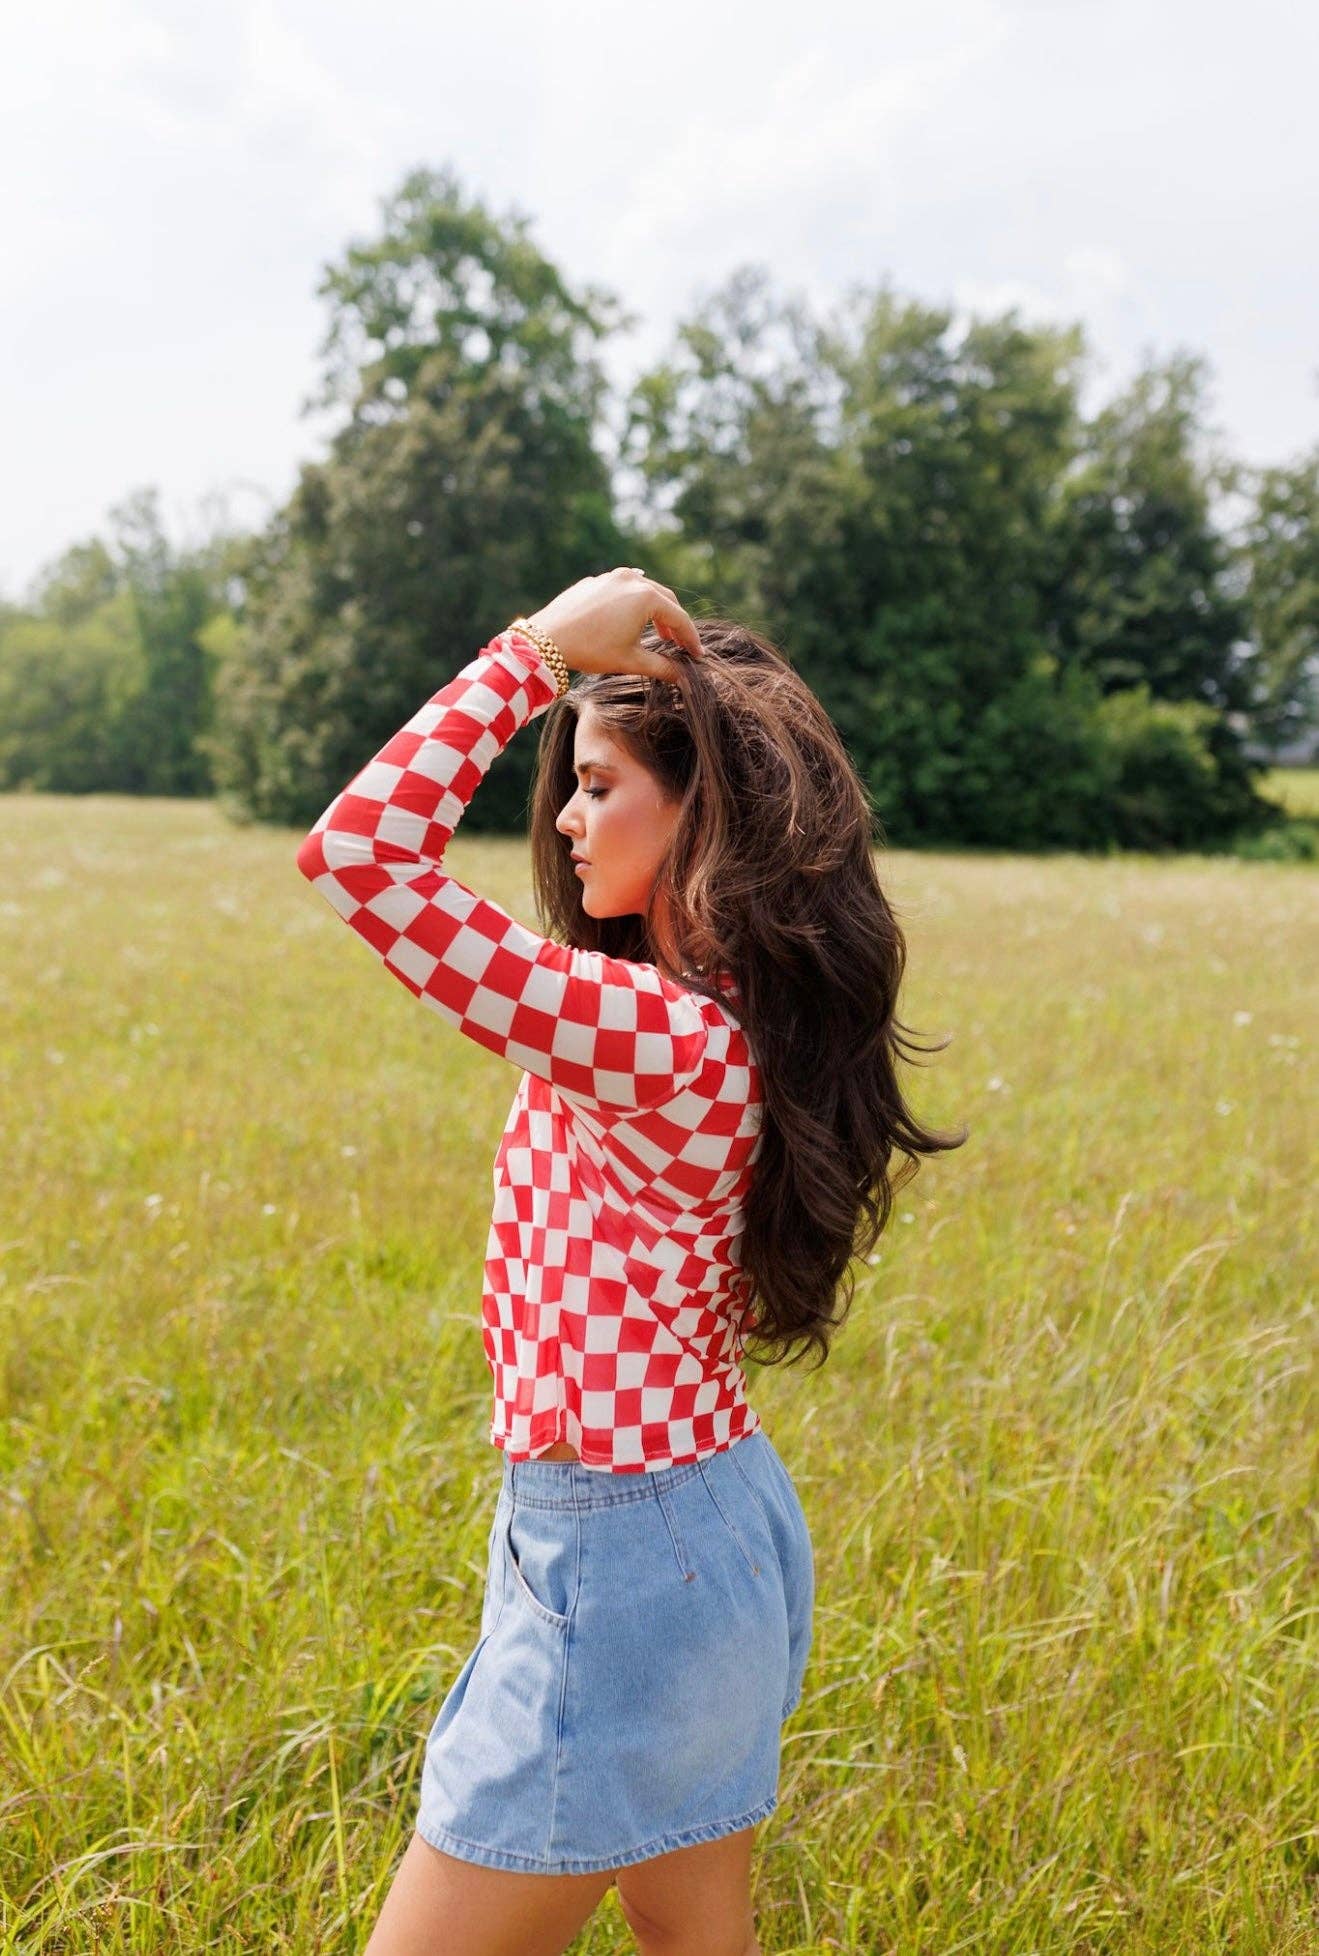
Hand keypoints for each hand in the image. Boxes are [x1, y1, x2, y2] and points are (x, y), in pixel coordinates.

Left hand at [525, 567, 703, 679]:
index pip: (679, 618)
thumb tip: (683, 677)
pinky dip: (633, 604)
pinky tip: (629, 620)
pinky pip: (622, 589)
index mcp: (645, 597)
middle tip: (680, 644)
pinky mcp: (594, 581)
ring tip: (658, 633)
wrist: (547, 640)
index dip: (691, 639)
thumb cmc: (591, 650)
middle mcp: (631, 579)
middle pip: (665, 599)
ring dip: (654, 611)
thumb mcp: (631, 661)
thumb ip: (662, 667)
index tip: (697, 655)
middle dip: (675, 622)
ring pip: (643, 590)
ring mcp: (611, 576)